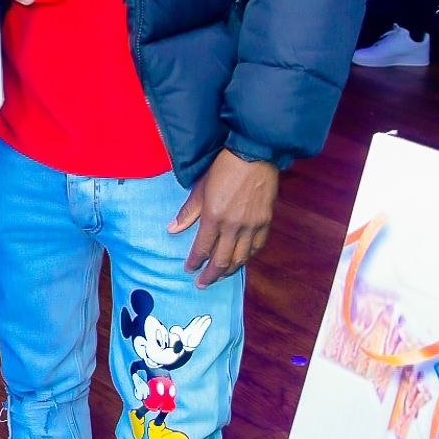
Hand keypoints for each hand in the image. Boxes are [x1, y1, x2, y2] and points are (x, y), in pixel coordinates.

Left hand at [169, 148, 278, 287]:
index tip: (189, 270)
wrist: (253, 154)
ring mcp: (252, 226)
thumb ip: (188, 212)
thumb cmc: (223, 167)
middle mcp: (233, 226)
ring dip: (229, 270)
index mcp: (214, 217)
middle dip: (210, 275)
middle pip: (222, 260)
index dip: (194, 262)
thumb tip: (172, 229)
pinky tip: (241, 260)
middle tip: (202, 283)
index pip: (202, 249)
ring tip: (220, 276)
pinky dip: (248, 257)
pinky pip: (257, 247)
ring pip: (241, 258)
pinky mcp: (265, 221)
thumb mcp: (200, 187)